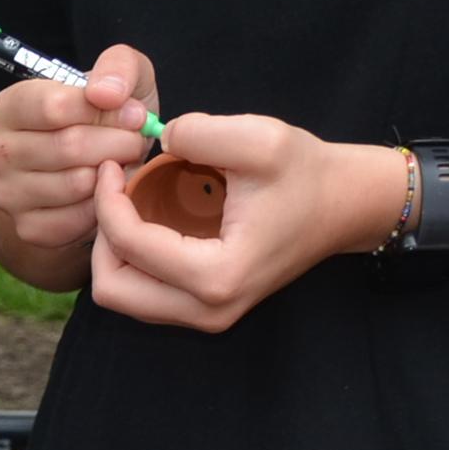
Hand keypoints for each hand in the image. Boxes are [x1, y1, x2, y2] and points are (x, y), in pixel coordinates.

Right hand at [0, 44, 158, 258]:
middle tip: (135, 141)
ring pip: (76, 184)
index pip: (55, 107)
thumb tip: (107, 94)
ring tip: (122, 162)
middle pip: (69, 147)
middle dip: (118, 143)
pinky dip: (103, 206)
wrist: (90, 160)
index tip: (134, 114)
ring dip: (114, 174)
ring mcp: (7, 193)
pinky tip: (107, 189)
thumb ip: (117, 67)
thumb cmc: (104, 111)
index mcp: (9, 106)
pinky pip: (76, 219)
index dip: (106, 111)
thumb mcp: (117, 74)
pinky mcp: (26, 228)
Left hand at [88, 114, 409, 331]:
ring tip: (125, 205)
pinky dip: (133, 262)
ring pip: (124, 298)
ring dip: (114, 252)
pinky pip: (145, 295)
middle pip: (112, 289)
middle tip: (111, 193)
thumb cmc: (308, 172)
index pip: (129, 245)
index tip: (111, 166)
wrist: (346, 204)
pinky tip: (144, 222)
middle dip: (101, 238)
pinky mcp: (206, 310)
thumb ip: (201, 133)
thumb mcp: (260, 139)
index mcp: (216, 274)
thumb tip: (155, 140)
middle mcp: (207, 309)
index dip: (106, 201)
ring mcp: (206, 317)